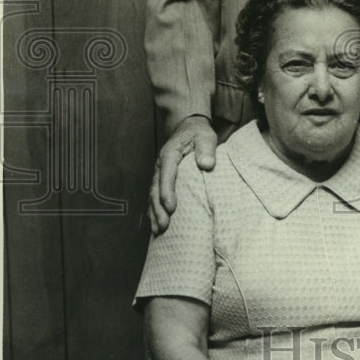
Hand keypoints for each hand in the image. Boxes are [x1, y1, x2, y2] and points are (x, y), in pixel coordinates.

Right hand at [148, 115, 217, 234]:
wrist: (188, 128)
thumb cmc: (198, 134)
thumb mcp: (206, 137)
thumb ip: (206, 149)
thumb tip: (207, 165)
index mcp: (170, 154)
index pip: (166, 174)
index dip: (167, 191)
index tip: (171, 208)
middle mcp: (160, 165)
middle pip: (156, 188)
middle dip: (158, 208)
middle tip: (164, 226)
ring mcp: (159, 173)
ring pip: (153, 194)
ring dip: (154, 212)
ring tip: (158, 231)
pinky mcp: (162, 179)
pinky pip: (155, 196)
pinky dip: (155, 210)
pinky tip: (157, 224)